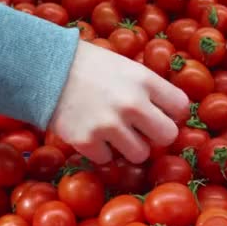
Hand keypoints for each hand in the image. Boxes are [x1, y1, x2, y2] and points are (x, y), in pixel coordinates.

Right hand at [49, 40, 189, 163]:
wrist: (45, 68)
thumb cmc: (91, 66)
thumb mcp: (127, 67)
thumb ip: (149, 88)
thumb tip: (173, 114)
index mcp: (144, 80)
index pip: (181, 107)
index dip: (173, 113)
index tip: (162, 113)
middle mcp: (131, 103)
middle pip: (168, 136)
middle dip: (157, 136)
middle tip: (142, 130)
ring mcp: (109, 125)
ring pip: (140, 154)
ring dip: (129, 147)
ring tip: (115, 132)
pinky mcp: (87, 141)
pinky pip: (108, 160)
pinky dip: (101, 151)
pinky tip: (92, 133)